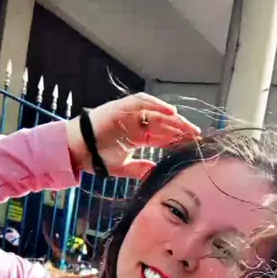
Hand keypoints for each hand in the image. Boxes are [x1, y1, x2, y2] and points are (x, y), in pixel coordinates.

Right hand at [66, 93, 200, 179]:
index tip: (193, 146)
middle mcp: (137, 124)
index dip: (178, 141)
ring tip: (188, 126)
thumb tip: (155, 174)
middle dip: (181, 130)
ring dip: (173, 118)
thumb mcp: (124, 168)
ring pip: (157, 113)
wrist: (78, 151)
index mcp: (139, 137)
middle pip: (165, 125)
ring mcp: (130, 114)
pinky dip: (156, 105)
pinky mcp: (122, 107)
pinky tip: (170, 112)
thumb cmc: (98, 158)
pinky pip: (143, 102)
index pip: (164, 138)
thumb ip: (140, 169)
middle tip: (198, 136)